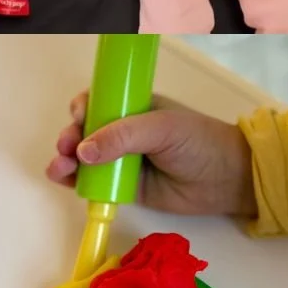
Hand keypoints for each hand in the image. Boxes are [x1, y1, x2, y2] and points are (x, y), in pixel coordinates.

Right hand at [47, 91, 257, 220]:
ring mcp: (122, 160)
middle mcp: (124, 132)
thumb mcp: (163, 128)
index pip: (100, 101)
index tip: (80, 117)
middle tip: (68, 147)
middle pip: (84, 131)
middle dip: (69, 136)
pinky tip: (63, 179)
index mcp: (135, 108)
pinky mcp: (123, 187)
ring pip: (82, 157)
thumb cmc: (199, 142)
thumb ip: (123, 136)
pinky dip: (73, 181)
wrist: (226, 179)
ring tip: (61, 167)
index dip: (84, 108)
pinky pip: (91, 183)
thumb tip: (83, 151)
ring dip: (65, 159)